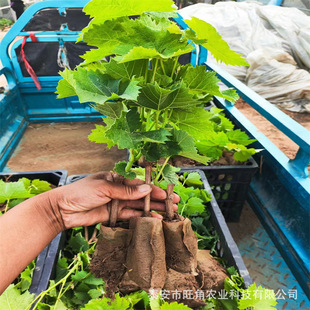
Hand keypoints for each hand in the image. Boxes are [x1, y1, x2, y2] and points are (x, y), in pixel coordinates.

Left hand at [49, 172, 179, 229]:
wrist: (63, 210)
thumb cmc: (81, 192)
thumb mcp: (105, 187)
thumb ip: (126, 191)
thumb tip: (146, 189)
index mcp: (117, 178)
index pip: (139, 184)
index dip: (153, 189)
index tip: (165, 193)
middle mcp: (119, 190)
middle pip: (141, 195)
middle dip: (157, 199)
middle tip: (173, 203)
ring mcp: (117, 203)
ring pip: (138, 206)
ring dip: (152, 209)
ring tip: (168, 213)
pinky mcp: (114, 215)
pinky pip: (131, 216)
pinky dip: (142, 218)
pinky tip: (153, 220)